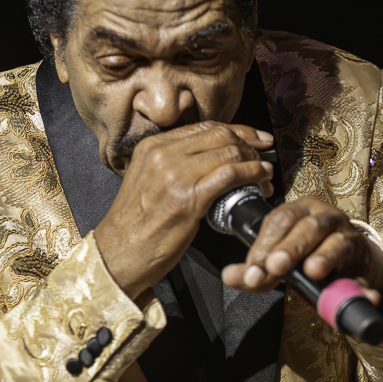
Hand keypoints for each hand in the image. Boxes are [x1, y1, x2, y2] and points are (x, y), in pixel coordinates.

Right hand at [94, 121, 273, 299]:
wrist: (118, 255)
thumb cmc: (136, 226)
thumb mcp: (148, 181)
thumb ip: (172, 164)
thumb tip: (210, 159)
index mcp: (152, 146)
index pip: (204, 127)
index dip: (238, 130)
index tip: (256, 137)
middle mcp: (162, 154)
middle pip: (220, 134)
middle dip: (249, 144)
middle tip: (263, 157)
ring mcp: (175, 174)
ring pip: (228, 151)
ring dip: (254, 162)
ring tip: (264, 175)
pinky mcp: (188, 198)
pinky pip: (230, 175)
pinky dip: (252, 175)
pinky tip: (260, 181)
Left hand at [220, 197, 382, 303]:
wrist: (349, 260)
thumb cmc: (306, 253)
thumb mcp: (278, 258)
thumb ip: (254, 268)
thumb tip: (230, 276)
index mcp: (300, 211)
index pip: (279, 221)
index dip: (265, 245)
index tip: (253, 270)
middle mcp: (326, 218)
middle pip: (309, 227)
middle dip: (291, 247)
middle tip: (276, 267)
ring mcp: (348, 238)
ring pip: (338, 243)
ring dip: (326, 257)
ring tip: (313, 271)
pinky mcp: (363, 264)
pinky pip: (363, 277)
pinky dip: (362, 288)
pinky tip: (362, 296)